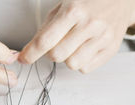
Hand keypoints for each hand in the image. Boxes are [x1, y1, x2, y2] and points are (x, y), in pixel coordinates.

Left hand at [19, 0, 134, 72]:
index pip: (45, 40)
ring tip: (73, 45)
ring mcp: (102, 38)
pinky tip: (84, 48)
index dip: (30, 53)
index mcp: (74, 10)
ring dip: (67, 58)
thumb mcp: (64, 6)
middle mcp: (89, 24)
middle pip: (57, 55)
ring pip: (72, 64)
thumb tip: (29, 51)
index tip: (23, 59)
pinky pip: (86, 68)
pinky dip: (81, 62)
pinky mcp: (111, 49)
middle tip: (57, 43)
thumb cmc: (89, 2)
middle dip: (51, 53)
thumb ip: (47, 28)